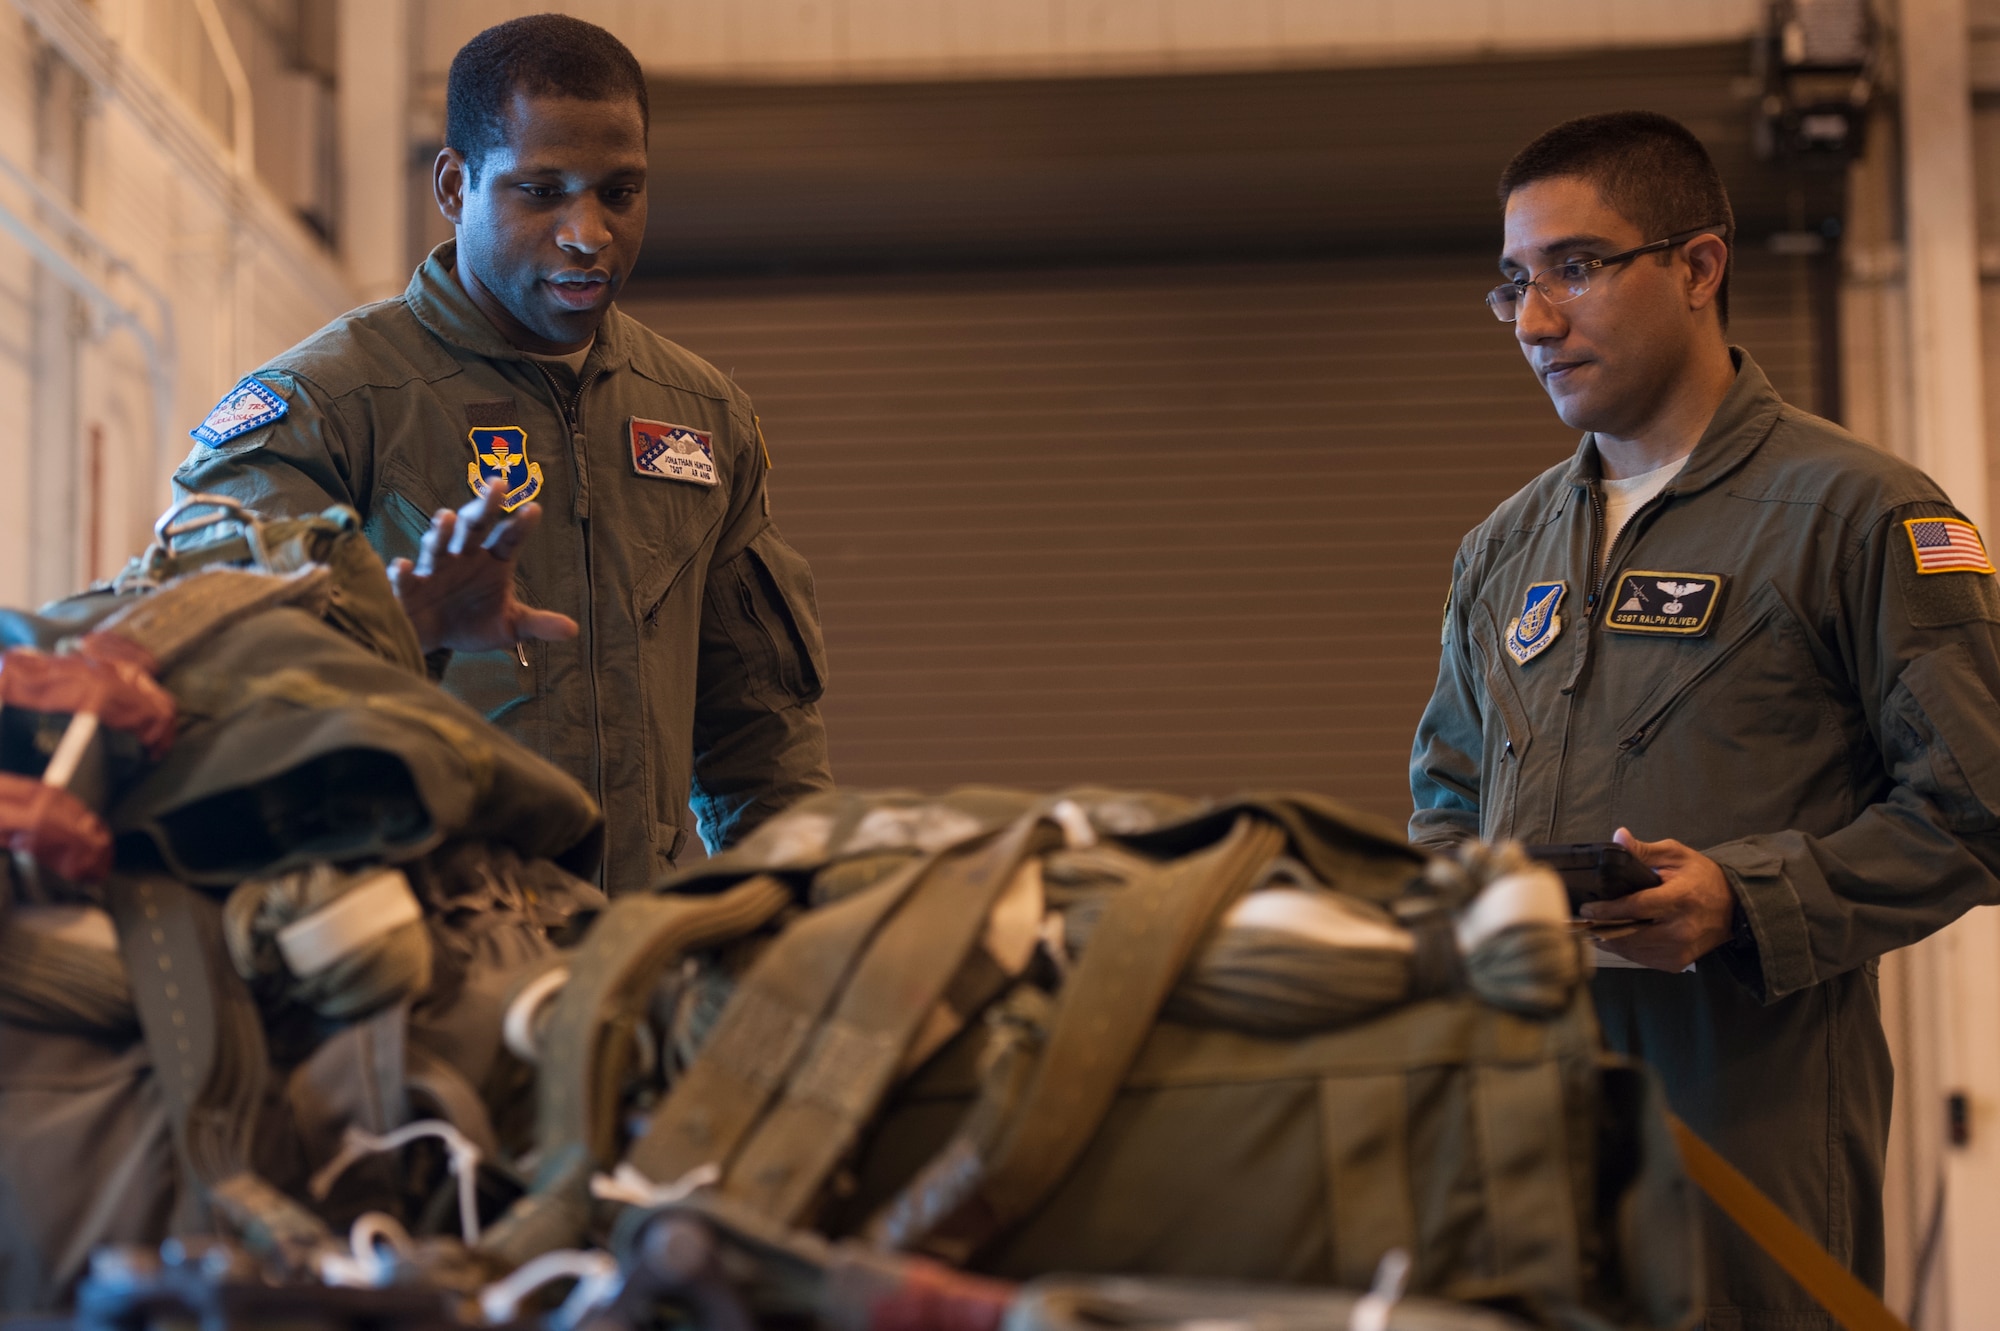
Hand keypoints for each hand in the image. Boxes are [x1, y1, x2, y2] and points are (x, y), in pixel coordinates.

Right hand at [386, 486, 577, 654]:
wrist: (436, 639)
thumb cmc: (474, 623)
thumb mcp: (509, 626)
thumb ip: (538, 623)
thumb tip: (572, 631)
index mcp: (493, 560)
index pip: (510, 538)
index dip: (520, 525)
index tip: (533, 509)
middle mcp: (464, 555)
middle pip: (475, 525)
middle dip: (485, 505)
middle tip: (497, 484)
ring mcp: (436, 567)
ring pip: (438, 544)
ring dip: (441, 531)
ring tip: (446, 517)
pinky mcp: (408, 587)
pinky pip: (405, 577)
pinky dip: (402, 572)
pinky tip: (403, 566)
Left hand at [1577, 826, 1736, 971]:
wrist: (1734, 907)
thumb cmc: (1702, 877)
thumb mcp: (1676, 855)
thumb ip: (1644, 850)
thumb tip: (1618, 836)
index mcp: (1680, 899)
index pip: (1636, 908)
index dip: (1607, 910)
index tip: (1586, 909)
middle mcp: (1680, 928)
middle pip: (1630, 934)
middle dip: (1603, 928)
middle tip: (1583, 922)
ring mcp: (1680, 949)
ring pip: (1634, 951)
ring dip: (1612, 941)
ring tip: (1595, 929)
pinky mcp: (1678, 962)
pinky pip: (1643, 960)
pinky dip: (1628, 950)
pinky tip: (1618, 939)